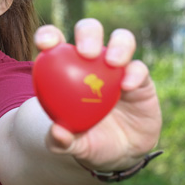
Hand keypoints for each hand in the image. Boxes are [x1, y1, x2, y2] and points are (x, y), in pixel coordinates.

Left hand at [34, 18, 161, 171]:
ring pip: (121, 40)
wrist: (117, 153)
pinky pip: (139, 69)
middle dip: (87, 34)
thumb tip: (57, 133)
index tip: (44, 44)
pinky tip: (127, 86)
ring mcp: (117, 67)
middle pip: (89, 31)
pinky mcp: (140, 79)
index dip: (48, 35)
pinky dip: (134, 73)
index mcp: (64, 66)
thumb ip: (60, 141)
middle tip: (85, 53)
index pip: (54, 42)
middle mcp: (92, 60)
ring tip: (112, 63)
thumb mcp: (71, 145)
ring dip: (118, 45)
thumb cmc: (86, 140)